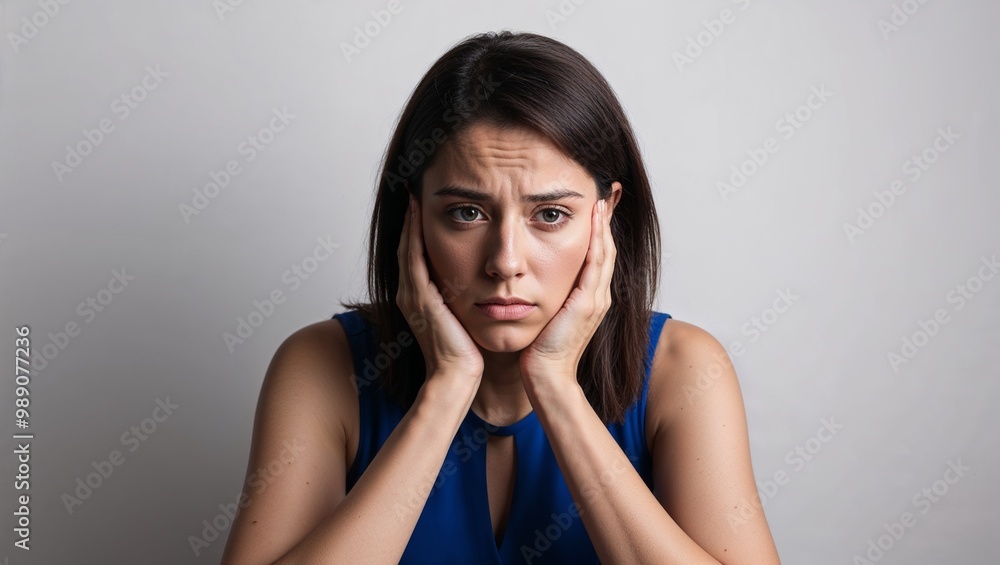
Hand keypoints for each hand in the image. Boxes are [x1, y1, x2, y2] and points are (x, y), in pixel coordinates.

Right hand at [397, 194, 484, 381]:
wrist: (457, 378)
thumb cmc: (466, 355)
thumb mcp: (462, 319)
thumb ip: (462, 299)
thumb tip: (477, 284)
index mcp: (419, 298)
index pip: (415, 254)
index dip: (417, 230)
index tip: (424, 205)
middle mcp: (409, 293)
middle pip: (406, 246)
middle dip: (411, 219)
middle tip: (414, 190)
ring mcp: (411, 295)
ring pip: (407, 247)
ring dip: (410, 220)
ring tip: (414, 195)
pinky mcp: (418, 297)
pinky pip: (412, 257)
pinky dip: (412, 234)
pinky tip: (418, 214)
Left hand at [519, 198, 615, 384]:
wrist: (546, 377)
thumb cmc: (540, 351)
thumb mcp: (547, 316)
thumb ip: (548, 297)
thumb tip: (532, 279)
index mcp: (590, 299)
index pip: (598, 256)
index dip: (598, 230)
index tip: (594, 205)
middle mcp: (598, 296)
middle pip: (607, 249)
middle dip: (606, 220)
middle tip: (606, 191)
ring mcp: (596, 299)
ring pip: (605, 252)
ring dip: (604, 224)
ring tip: (602, 198)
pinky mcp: (587, 303)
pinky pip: (596, 264)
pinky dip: (597, 240)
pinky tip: (594, 220)